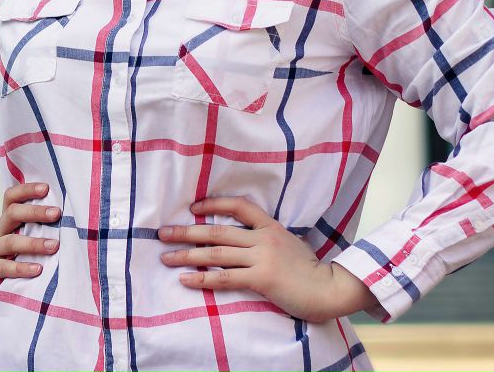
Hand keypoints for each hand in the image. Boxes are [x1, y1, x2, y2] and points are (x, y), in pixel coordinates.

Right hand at [0, 182, 60, 314]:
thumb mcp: (15, 245)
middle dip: (35, 212)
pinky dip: (21, 268)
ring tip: (54, 246)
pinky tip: (38, 269)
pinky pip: (3, 267)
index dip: (27, 190)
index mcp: (5, 225)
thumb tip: (68, 226)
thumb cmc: (2, 263)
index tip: (47, 188)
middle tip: (57, 214)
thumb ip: (33, 234)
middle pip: (12, 213)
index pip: (11, 198)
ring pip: (10, 242)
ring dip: (33, 243)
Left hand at [157, 195, 375, 323]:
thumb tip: (239, 240)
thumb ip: (265, 239)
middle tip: (162, 233)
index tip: (192, 207)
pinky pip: (225, 277)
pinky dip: (202, 279)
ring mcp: (262, 257)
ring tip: (166, 257)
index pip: (238, 205)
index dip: (213, 204)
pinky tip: (185, 280)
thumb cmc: (309, 270)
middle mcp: (263, 238)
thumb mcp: (288, 244)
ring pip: (216, 254)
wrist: (331, 288)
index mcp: (270, 226)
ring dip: (187, 255)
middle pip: (217, 231)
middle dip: (186, 232)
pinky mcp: (262, 278)